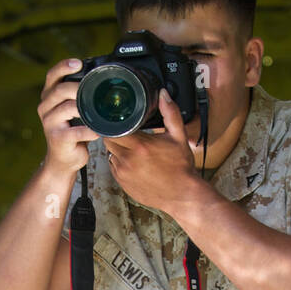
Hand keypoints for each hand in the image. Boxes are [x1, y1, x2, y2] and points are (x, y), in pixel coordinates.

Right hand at [37, 58, 100, 174]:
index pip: (52, 76)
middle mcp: (45, 108)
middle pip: (61, 90)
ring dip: (85, 107)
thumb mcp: (71, 110)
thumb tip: (100, 78)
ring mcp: (50, 124)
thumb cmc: (70, 132)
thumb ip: (78, 95)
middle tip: (94, 89)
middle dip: (79, 87)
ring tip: (97, 110)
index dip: (64, 67)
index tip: (78, 63)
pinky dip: (90, 130)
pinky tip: (98, 130)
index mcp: (48, 97)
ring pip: (68, 107)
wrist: (62, 160)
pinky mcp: (58, 139)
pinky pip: (77, 131)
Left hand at [103, 88, 198, 213]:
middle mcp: (128, 160)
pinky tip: (133, 162)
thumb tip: (162, 94)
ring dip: (117, 150)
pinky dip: (119, 163)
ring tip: (132, 149)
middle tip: (126, 133)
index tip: (120, 121)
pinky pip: (114, 169)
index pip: (113, 129)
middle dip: (115, 135)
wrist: (182, 195)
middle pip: (108, 141)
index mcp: (140, 146)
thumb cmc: (181, 167)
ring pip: (110, 155)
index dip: (114, 124)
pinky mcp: (123, 184)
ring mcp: (124, 174)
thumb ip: (170, 113)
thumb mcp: (179, 136)